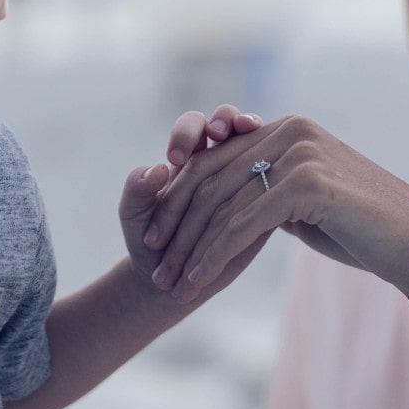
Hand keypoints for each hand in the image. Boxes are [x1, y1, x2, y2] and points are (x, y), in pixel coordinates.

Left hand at [119, 104, 263, 283]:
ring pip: (259, 150)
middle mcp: (221, 162)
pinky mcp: (268, 208)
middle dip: (225, 124)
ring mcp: (249, 181)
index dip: (188, 131)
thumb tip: (157, 168)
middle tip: (216, 136)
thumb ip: (136, 189)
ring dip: (242, 160)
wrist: (174, 285)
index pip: (194, 125)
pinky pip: (273, 193)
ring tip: (236, 161)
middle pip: (232, 125)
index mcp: (190, 156)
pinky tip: (243, 213)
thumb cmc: (150, 243)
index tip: (175, 158)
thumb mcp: (134, 216)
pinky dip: (258, 200)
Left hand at [145, 115, 408, 301]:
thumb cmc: (363, 229)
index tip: (155, 237)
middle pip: (209, 179)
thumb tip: (240, 199)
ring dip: (189, 248)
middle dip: (175, 225)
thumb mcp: (307, 203)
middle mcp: (289, 130)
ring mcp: (300, 152)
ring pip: (222, 204)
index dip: (177, 198)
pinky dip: (214, 255)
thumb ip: (273, 190)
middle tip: (153, 264)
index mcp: (287, 129)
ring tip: (170, 283)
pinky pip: (244, 223)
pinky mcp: (308, 183)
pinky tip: (197, 281)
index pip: (212, 159)